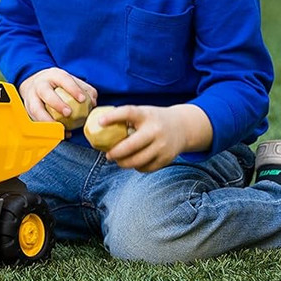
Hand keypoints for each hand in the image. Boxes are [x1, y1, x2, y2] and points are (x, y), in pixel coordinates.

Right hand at [19, 68, 97, 126]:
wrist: (33, 84)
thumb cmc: (56, 84)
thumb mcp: (69, 81)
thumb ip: (84, 89)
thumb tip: (93, 102)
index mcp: (52, 76)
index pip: (63, 80)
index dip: (73, 89)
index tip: (82, 99)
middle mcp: (40, 85)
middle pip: (45, 93)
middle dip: (56, 103)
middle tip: (68, 113)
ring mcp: (31, 98)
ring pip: (36, 109)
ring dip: (48, 120)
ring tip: (61, 128)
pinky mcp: (28, 111)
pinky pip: (37, 121)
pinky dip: (49, 130)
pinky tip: (63, 134)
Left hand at [98, 104, 212, 172]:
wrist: (182, 127)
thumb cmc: (154, 120)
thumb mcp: (143, 113)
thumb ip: (126, 119)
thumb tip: (98, 127)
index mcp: (147, 115)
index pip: (128, 112)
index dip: (113, 117)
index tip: (100, 122)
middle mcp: (156, 130)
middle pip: (131, 146)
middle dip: (115, 153)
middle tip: (108, 155)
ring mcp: (162, 146)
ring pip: (137, 161)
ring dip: (124, 163)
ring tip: (118, 160)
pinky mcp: (165, 159)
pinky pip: (145, 168)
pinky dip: (136, 167)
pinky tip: (133, 162)